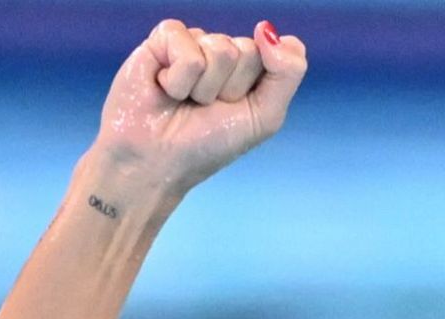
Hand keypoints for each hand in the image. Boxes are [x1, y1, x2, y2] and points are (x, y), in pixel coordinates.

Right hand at [94, 19, 306, 193]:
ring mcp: (195, 43)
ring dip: (204, 87)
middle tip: (206, 108)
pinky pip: (187, 46)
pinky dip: (179, 78)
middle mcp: (226, 52)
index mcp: (254, 69)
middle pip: (249, 50)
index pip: (280, 52)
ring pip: (220, 48)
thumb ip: (288, 72)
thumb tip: (269, 29)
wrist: (156, 162)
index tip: (238, 109)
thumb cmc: (207, 145)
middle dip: (231, 88)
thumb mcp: (264, 117)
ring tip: (185, 101)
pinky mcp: (163, 39)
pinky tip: (165, 88)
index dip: (260, 86)